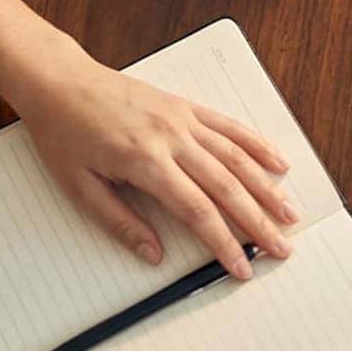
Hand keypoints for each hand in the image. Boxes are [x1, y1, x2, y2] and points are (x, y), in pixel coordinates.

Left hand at [9, 49, 296, 280]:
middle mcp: (173, 139)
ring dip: (268, 187)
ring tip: (290, 213)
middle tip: (281, 248)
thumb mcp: (79, 188)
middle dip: (259, 221)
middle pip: (228, 186)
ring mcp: (184, 119)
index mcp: (145, 163)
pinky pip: (230, 126)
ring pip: (237, 156)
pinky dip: (257, 144)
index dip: (224, 243)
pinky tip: (277, 161)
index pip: (197, 211)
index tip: (242, 267)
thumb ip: (120, 222)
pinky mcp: (186, 106)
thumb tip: (153, 255)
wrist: (61, 83)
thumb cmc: (63, 135)